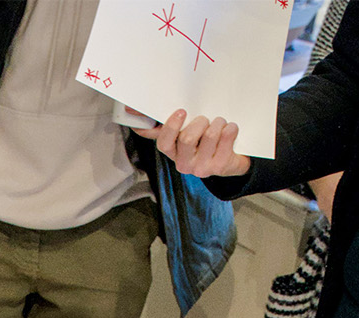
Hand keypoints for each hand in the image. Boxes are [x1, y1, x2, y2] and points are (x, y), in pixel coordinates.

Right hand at [134, 109, 249, 178]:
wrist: (228, 160)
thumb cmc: (202, 141)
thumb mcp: (181, 132)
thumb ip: (160, 122)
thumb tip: (129, 109)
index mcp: (172, 153)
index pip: (164, 142)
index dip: (172, 126)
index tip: (182, 111)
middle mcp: (184, 164)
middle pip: (187, 139)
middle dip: (200, 122)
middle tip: (205, 119)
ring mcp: (202, 168)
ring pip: (209, 136)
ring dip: (217, 123)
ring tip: (219, 122)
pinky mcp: (220, 167)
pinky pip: (226, 139)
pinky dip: (230, 129)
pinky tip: (229, 128)